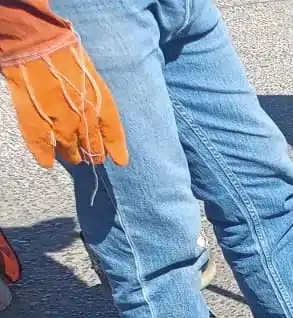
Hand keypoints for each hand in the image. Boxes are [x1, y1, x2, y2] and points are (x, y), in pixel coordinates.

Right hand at [3, 39, 128, 168]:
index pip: (113, 135)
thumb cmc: (67, 52)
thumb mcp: (92, 75)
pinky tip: (47, 163)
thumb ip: (97, 98)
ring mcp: (58, 121)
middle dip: (93, 154)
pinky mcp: (35, 119)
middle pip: (92, 146)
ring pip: (69, 148)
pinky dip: (44, 155)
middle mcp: (83, 118)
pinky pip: (40, 143)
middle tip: (92, 158)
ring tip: (73, 157)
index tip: (119, 161)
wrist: (37, 41)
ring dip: (72, 155)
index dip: (116, 149)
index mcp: (101, 105)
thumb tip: (99, 114)